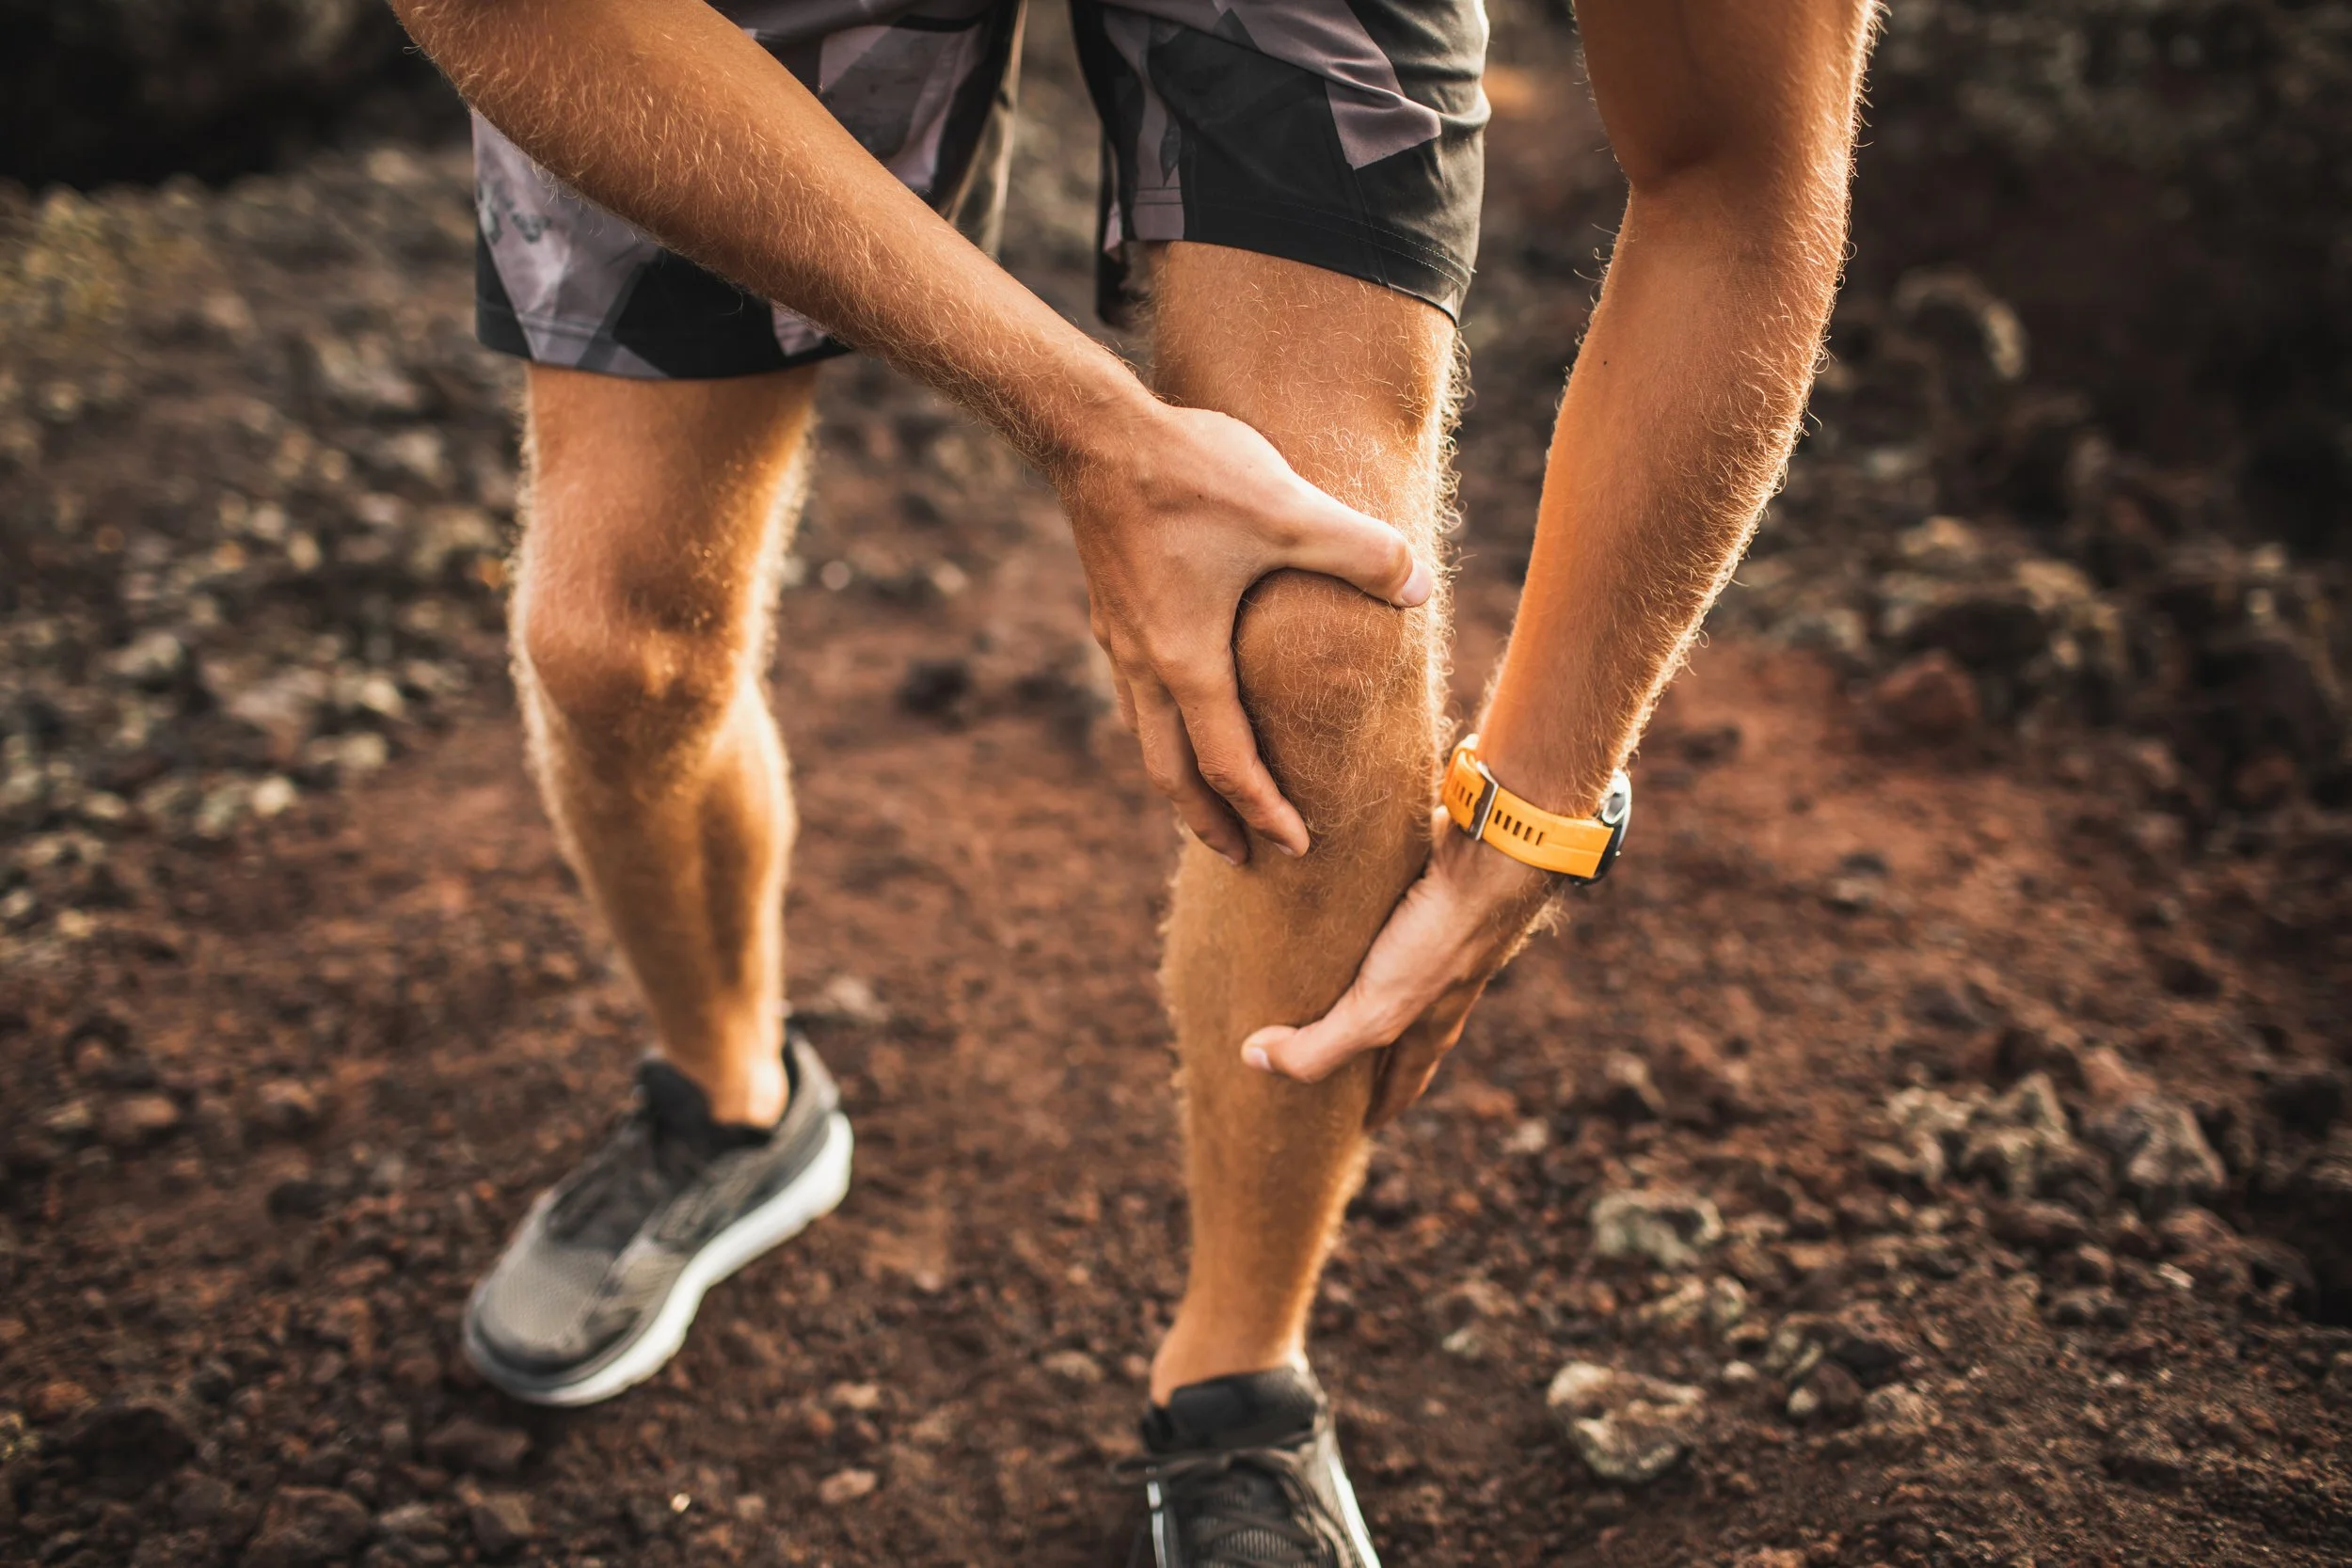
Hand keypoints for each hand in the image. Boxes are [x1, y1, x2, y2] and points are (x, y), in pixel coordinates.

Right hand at [1059, 400, 1432, 863]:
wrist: (1093, 431)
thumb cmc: (1191, 474)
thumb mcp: (1291, 510)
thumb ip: (1363, 553)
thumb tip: (1421, 587)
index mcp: (1188, 663)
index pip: (1228, 766)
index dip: (1266, 812)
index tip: (1297, 848)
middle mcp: (1145, 664)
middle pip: (1170, 773)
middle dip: (1209, 822)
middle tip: (1241, 858)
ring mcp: (1119, 637)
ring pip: (1145, 733)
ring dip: (1179, 774)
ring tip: (1209, 795)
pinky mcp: (1109, 606)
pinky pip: (1135, 691)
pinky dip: (1161, 723)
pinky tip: (1183, 700)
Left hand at [1240, 814, 1555, 1126]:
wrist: (1486, 859)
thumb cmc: (1438, 940)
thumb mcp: (1375, 1010)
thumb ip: (1319, 1045)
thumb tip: (1254, 1059)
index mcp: (1429, 1028)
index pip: (1404, 1084)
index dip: (1380, 1108)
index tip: (1358, 1128)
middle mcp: (1436, 991)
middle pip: (1398, 1035)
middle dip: (1366, 1055)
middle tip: (1330, 1064)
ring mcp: (1430, 943)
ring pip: (1388, 979)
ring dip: (1357, 990)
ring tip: (1318, 989)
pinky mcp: (1417, 898)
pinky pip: (1380, 926)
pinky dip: (1355, 934)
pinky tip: (1331, 919)